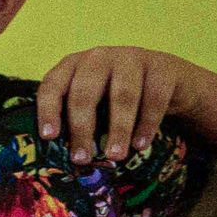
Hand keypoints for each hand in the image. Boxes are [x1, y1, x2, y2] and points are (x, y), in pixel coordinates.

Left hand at [39, 47, 206, 162]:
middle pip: (85, 93)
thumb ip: (77, 119)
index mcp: (73, 65)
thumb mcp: (95, 101)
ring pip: (122, 96)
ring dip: (118, 129)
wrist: (168, 79)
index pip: (53, 86)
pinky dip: (148, 124)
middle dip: (82, 128)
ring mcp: (131, 59)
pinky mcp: (163, 67)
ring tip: (114, 156)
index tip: (49, 137)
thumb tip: (65, 159)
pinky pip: (154, 98)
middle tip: (82, 158)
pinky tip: (141, 145)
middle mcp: (99, 58)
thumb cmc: (118, 95)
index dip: (48, 110)